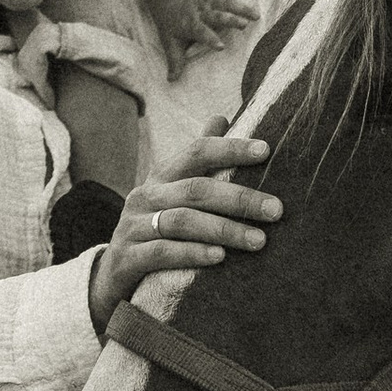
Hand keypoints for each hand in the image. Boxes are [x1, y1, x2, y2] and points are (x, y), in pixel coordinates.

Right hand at [86, 133, 281, 334]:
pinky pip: (161, 252)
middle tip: (276, 210)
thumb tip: (221, 117)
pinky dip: (192, 253)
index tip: (266, 150)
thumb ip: (198, 160)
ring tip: (259, 241)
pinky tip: (219, 258)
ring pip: (181, 221)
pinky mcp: (127, 258)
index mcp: (161, 177)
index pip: (196, 152)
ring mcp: (133, 227)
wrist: (114, 273)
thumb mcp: (172, 192)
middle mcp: (145, 196)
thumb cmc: (156, 227)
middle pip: (195, 189)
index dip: (230, 148)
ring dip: (223, 229)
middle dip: (239, 198)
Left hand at [144, 0, 259, 76]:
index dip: (210, 38)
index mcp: (189, 24)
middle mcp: (199, 11)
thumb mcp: (170, 43)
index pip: (200, 31)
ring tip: (256, 15)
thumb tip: (171, 80)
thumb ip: (174, 61)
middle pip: (216, 15)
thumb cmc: (172, 26)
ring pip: (225, 2)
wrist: (168, 1)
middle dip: (229, 19)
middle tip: (244, 25)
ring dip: (240, 7)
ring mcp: (207, 0)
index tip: (221, 47)